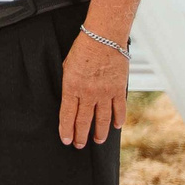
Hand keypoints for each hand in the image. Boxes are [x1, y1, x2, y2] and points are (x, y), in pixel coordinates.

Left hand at [60, 28, 128, 147]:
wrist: (103, 38)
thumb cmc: (81, 50)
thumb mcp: (66, 67)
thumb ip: (69, 85)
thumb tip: (69, 99)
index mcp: (71, 88)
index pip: (67, 115)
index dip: (66, 130)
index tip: (66, 140)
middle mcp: (88, 93)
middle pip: (83, 120)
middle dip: (80, 136)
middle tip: (79, 146)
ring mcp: (105, 92)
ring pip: (102, 119)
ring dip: (99, 132)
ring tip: (96, 141)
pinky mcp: (119, 89)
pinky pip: (119, 108)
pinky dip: (118, 119)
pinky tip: (116, 126)